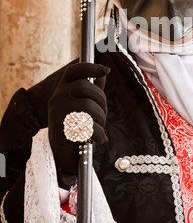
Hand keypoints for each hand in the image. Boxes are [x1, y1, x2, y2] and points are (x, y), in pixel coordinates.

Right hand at [48, 62, 108, 188]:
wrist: (61, 154)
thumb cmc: (76, 126)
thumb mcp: (83, 105)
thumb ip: (92, 89)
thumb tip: (104, 72)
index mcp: (62, 89)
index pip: (73, 71)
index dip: (90, 67)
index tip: (106, 70)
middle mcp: (57, 97)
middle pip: (84, 86)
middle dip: (101, 100)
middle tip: (103, 115)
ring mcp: (57, 112)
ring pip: (87, 105)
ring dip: (100, 119)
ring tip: (100, 128)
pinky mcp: (61, 128)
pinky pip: (87, 125)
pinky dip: (99, 133)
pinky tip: (100, 138)